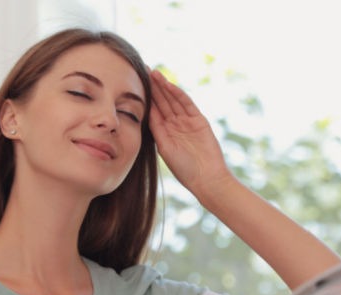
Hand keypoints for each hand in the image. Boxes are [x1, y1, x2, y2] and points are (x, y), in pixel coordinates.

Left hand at [149, 69, 231, 195]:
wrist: (206, 178)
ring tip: (154, 73)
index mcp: (165, 133)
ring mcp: (188, 121)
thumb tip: (144, 116)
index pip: (153, 111)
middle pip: (162, 102)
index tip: (134, 84)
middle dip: (153, 87)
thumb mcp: (165, 149)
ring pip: (173, 100)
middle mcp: (176, 125)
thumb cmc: (185, 170)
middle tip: (143, 70)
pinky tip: (169, 85)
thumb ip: (156, 132)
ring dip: (164, 87)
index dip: (145, 98)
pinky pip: (187, 104)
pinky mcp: (199, 120)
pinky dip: (178, 95)